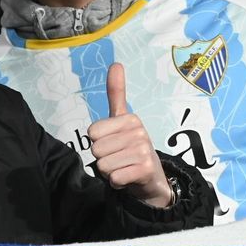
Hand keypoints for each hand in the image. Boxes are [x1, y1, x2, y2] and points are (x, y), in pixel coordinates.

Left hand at [86, 63, 173, 207]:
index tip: (114, 144)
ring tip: (124, 167)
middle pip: (96, 150)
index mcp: (130, 118)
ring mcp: (144, 150)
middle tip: (119, 159)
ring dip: (110, 171)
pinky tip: (128, 178)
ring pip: (103, 165)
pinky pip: (114, 178)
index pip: (92, 133)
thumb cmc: (131, 148)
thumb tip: (116, 63)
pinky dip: (117, 182)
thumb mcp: (122, 120)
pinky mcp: (146, 169)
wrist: (152, 179)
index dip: (99, 142)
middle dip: (104, 159)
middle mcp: (139, 131)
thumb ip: (116, 93)